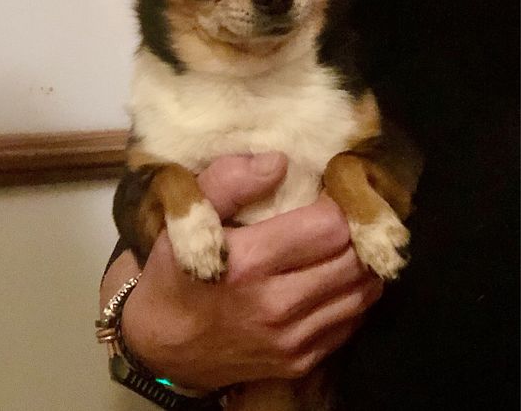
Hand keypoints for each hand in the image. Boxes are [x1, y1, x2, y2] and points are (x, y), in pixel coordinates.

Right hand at [120, 153, 382, 389]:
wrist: (162, 351)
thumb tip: (279, 162)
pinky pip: (351, 321)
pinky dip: (352, 294)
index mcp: (250, 262)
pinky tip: (336, 277)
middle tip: (345, 214)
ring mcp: (292, 339)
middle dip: (356, 230)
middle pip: (353, 258)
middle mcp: (277, 305)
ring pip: (362, 291)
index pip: (330, 226)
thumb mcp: (186, 219)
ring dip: (362, 261)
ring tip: (347, 242)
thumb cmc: (176, 274)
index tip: (333, 190)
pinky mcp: (301, 362)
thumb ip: (228, 182)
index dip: (342, 203)